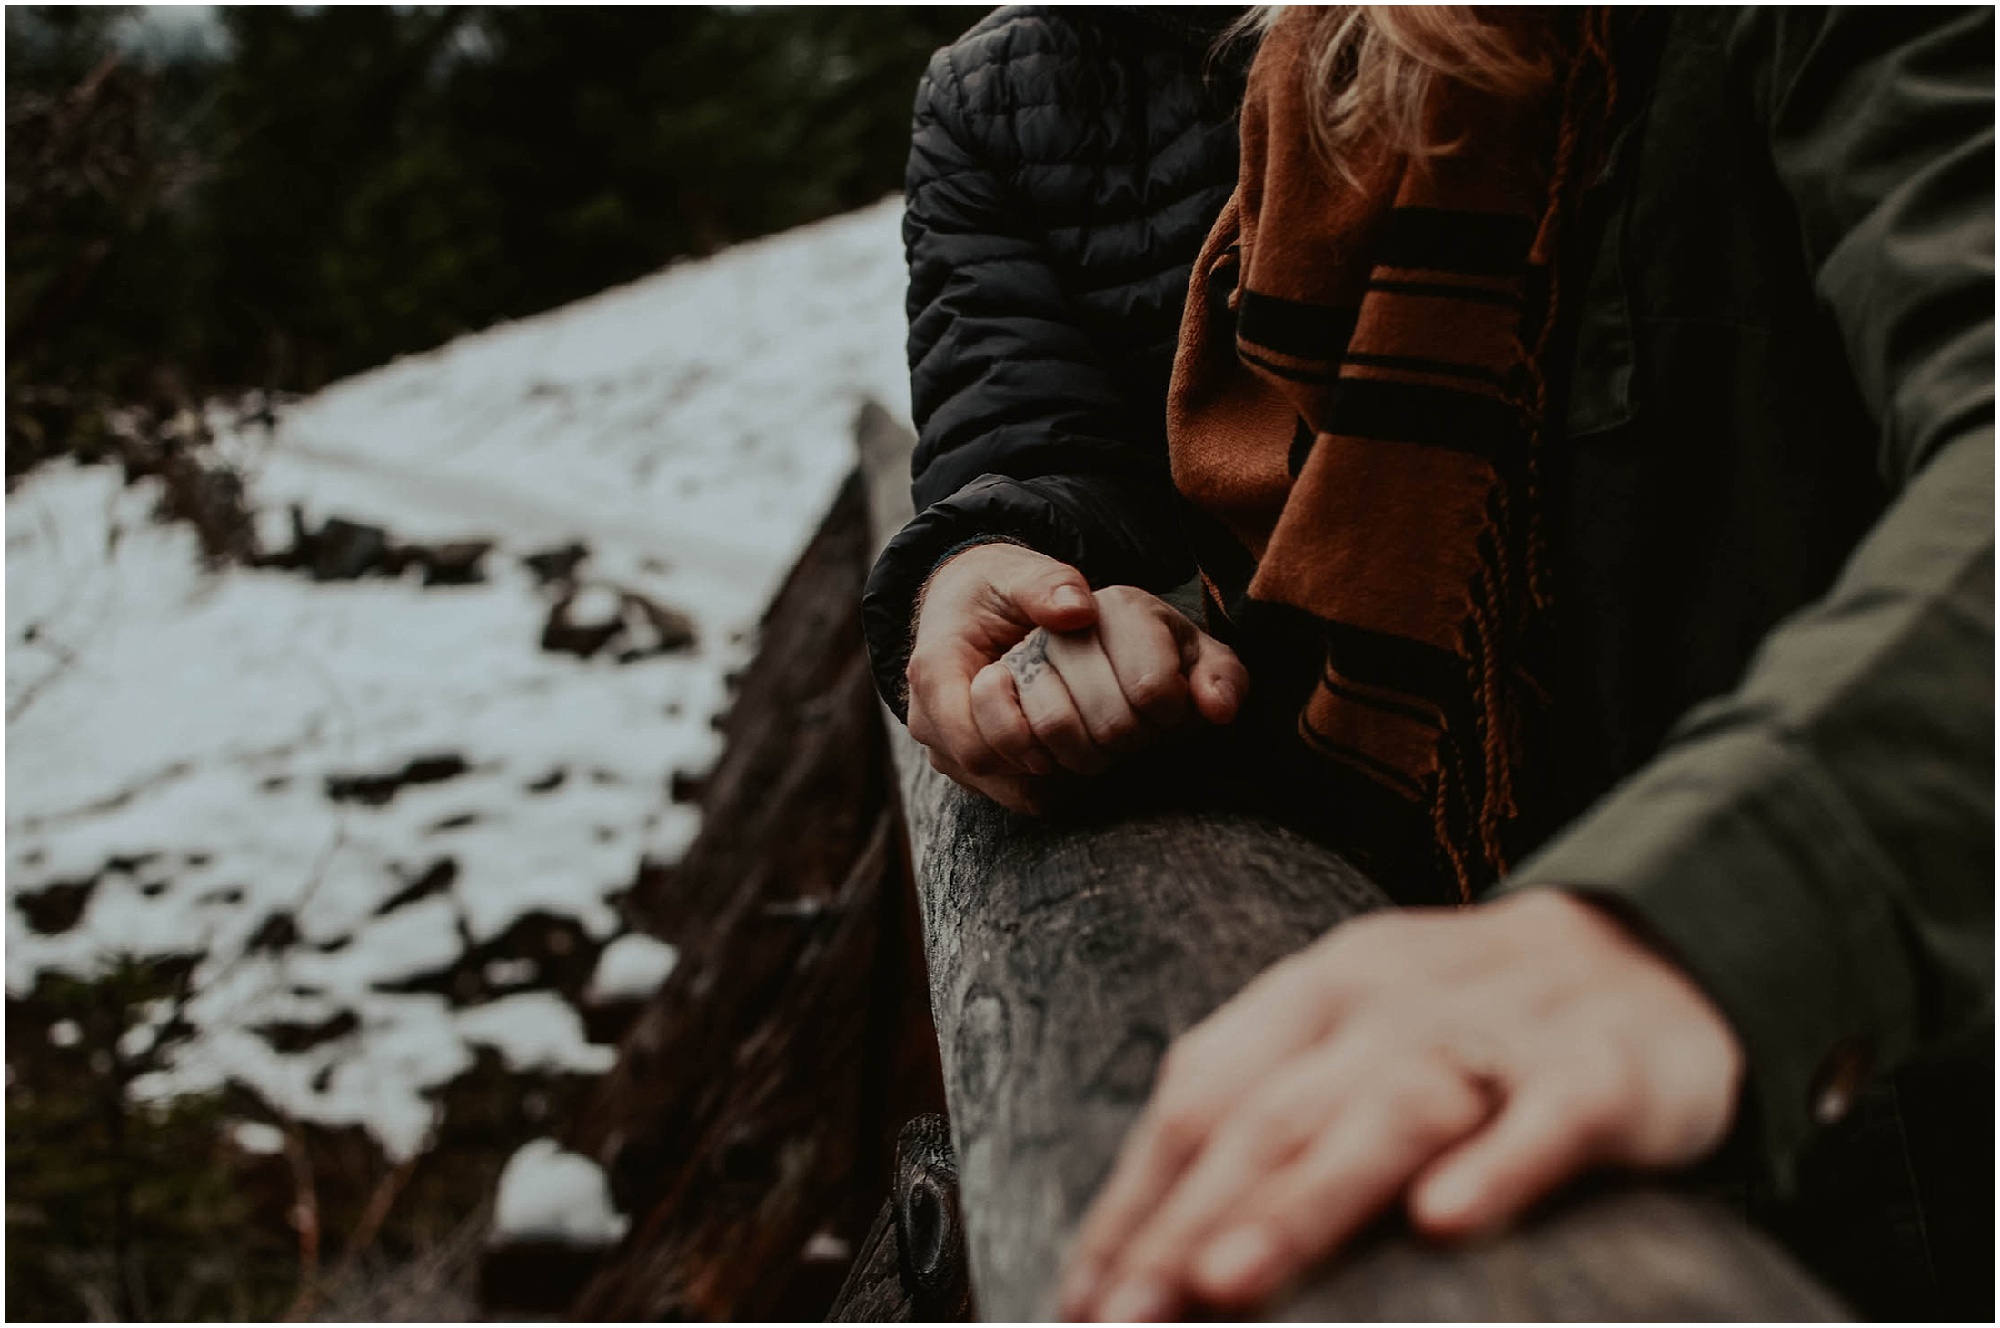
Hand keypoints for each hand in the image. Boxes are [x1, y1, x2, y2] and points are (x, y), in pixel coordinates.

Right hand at [907, 545, 1244, 812]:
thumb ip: (1046, 584)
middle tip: (1097, 723)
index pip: (971, 739)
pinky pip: (1021, 794)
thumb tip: (1078, 609)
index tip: (1065, 707)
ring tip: (1093, 731)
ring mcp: (950, 751)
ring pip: (1012, 790)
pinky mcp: (975, 769)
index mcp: (935, 674)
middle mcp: (932, 722)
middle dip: (1048, 751)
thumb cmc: (993, 590)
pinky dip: (1056, 776)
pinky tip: (1080, 743)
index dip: (1021, 735)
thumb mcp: (1017, 572)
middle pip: (993, 770)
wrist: (966, 606)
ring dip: (1059, 769)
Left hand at [1058, 889, 1743, 1320]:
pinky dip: (1496, 1164)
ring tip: (1226, 1281)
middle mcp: (1388, 1005)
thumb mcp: (1348, 1042)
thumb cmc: (1460, 1028)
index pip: (1199, 1098)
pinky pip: (1546, 1119)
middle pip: (1272, 1114)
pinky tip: (1445, 1221)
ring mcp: (1495, 1034)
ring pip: (1387, 1113)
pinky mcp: (1601, 1072)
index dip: (1134, 1202)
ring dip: (1302, 1200)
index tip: (1079, 1304)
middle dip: (1186, 1222)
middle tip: (1124, 1319)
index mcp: (1313, 996)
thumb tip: (1138, 1246)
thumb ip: (1258, 1116)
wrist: (1647, 949)